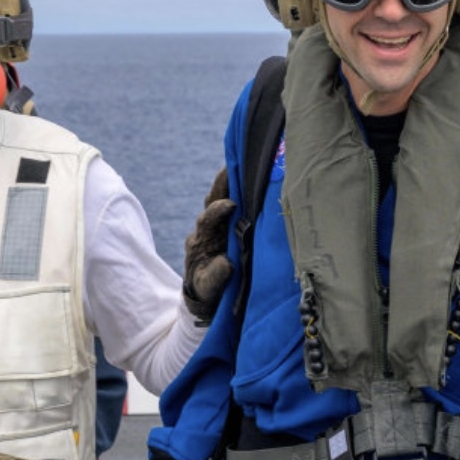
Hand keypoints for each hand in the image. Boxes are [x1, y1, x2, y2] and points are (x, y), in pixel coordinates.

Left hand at [182, 168, 235, 325]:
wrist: (207, 295)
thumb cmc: (208, 292)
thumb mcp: (209, 288)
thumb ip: (216, 276)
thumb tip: (227, 262)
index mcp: (201, 240)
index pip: (207, 218)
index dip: (218, 210)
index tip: (230, 204)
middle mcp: (208, 228)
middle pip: (213, 199)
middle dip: (223, 182)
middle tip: (234, 166)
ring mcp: (219, 225)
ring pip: (224, 197)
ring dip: (234, 182)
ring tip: (248, 164)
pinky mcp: (231, 225)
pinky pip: (236, 203)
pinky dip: (244, 190)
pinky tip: (258, 179)